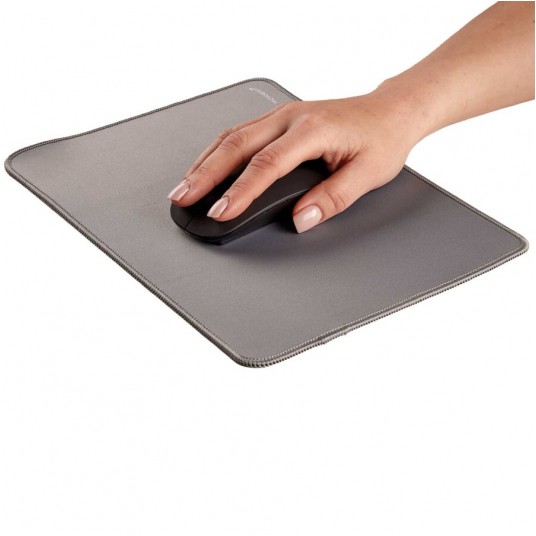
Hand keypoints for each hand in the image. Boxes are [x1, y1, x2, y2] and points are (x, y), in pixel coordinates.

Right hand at [167, 88, 423, 232]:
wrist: (391, 111)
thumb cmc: (381, 139)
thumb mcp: (367, 174)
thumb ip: (332, 198)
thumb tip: (301, 219)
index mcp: (312, 129)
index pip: (266, 164)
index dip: (239, 191)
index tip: (219, 212)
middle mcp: (290, 117)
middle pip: (236, 145)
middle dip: (204, 174)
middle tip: (183, 198)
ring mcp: (282, 115)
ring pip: (232, 135)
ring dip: (205, 161)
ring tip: (184, 185)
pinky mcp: (279, 118)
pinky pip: (239, 132)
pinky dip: (217, 151)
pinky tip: (206, 165)